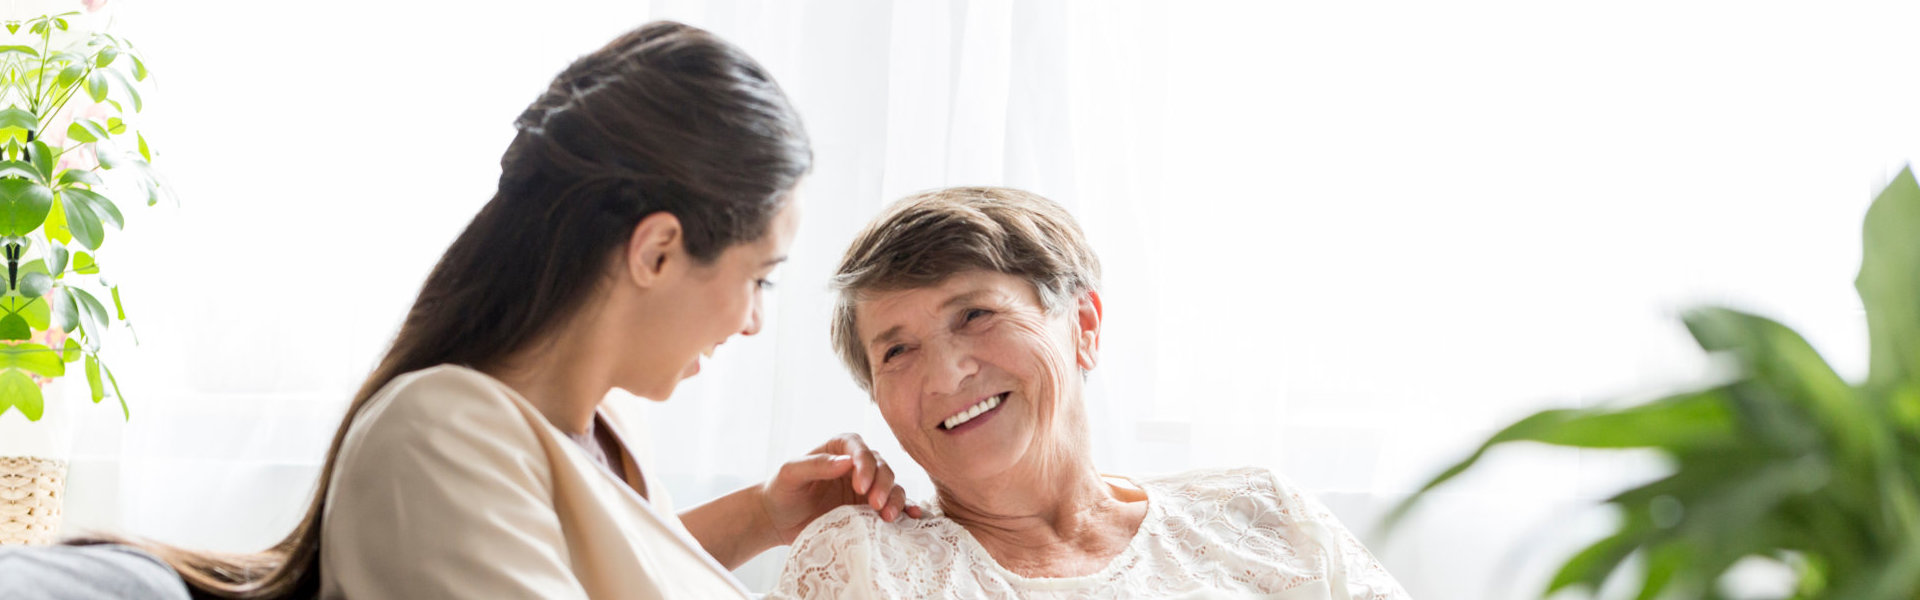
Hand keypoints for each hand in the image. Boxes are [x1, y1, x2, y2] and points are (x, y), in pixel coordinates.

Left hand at [758, 433, 923, 544]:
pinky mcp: (870, 509)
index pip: (860, 449)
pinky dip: (906, 510)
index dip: (865, 465)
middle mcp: (857, 465)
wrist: (778, 520)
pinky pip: (893, 506)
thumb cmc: (781, 490)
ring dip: (895, 499)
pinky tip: (913, 517)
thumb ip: (816, 465)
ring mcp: (867, 487)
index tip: (860, 487)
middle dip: (883, 485)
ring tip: (888, 516)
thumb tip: (847, 462)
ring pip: (892, 486)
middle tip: (875, 505)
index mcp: (839, 448)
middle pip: (881, 467)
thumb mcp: (791, 474)